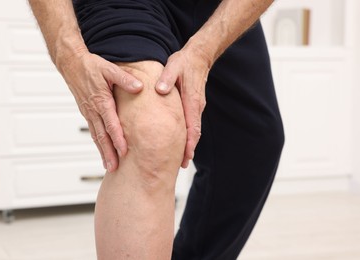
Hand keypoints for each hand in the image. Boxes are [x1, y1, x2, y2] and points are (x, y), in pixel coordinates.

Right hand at [58, 49, 142, 171]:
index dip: (117, 139)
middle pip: (102, 136)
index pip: (111, 124)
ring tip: (109, 166)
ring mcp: (88, 112)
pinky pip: (93, 131)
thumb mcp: (109, 69)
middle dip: (108, 153)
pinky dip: (98, 143)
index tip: (124, 152)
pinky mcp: (87, 112)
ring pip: (96, 136)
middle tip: (114, 169)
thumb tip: (140, 87)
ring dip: (102, 152)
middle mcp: (93, 110)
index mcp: (101, 100)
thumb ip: (125, 79)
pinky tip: (102, 151)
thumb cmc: (91, 65)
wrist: (71, 63)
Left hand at [155, 47, 210, 167]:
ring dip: (189, 144)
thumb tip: (160, 91)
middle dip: (189, 149)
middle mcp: (196, 107)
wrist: (199, 56)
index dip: (189, 143)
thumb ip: (166, 79)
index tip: (185, 156)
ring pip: (194, 129)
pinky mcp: (194, 105)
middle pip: (195, 133)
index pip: (192, 127)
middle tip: (181, 165)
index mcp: (192, 101)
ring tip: (181, 159)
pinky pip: (192, 123)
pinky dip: (188, 135)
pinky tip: (181, 141)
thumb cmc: (185, 62)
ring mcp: (196, 107)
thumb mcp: (173, 67)